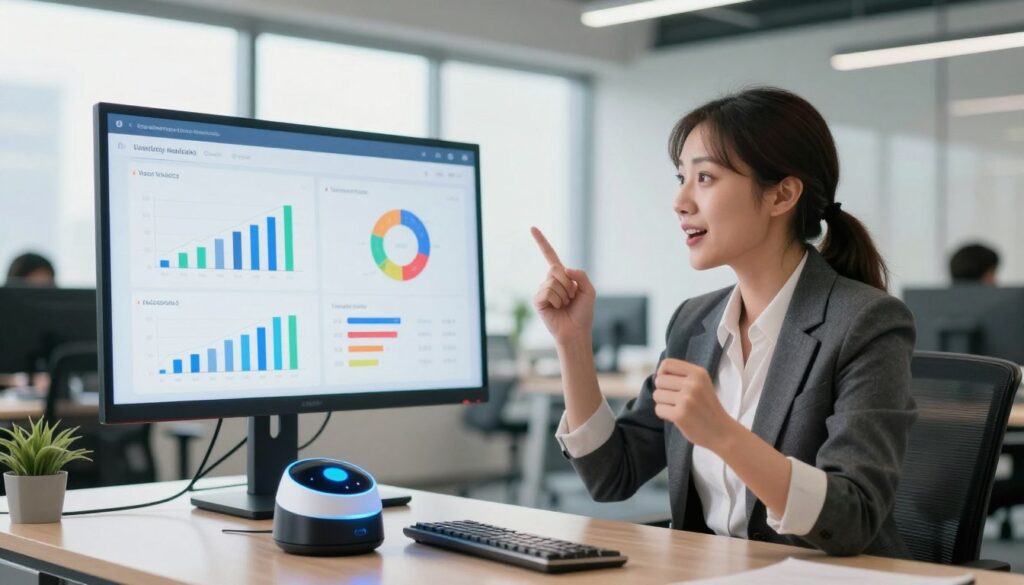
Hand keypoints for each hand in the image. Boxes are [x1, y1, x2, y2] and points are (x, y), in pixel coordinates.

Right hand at [530, 227, 594, 346]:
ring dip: (564, 295)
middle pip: (556, 269)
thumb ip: (581, 275)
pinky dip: (556, 300)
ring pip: (553, 282)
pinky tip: (557, 309)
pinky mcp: (538, 301)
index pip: (550, 256)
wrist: (576, 332)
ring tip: (565, 305)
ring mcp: (543, 291)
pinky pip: (547, 292)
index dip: (542, 242)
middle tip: (571, 298)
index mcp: (562, 276)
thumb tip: (564, 269)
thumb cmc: (583, 313)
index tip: (532, 228)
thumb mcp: (589, 291)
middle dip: (568, 284)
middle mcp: (550, 281)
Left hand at [652, 358, 737, 452]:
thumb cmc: (707, 407)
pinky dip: (664, 414)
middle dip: (663, 391)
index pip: (667, 364)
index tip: (669, 384)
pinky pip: (658, 409)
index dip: (662, 373)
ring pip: (657, 395)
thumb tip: (658, 374)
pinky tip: (677, 417)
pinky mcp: (680, 415)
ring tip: (678, 408)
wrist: (722, 432)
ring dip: (663, 403)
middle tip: (676, 400)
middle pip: (659, 380)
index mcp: (698, 373)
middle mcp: (693, 384)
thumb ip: (682, 376)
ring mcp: (686, 400)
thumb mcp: (701, 384)